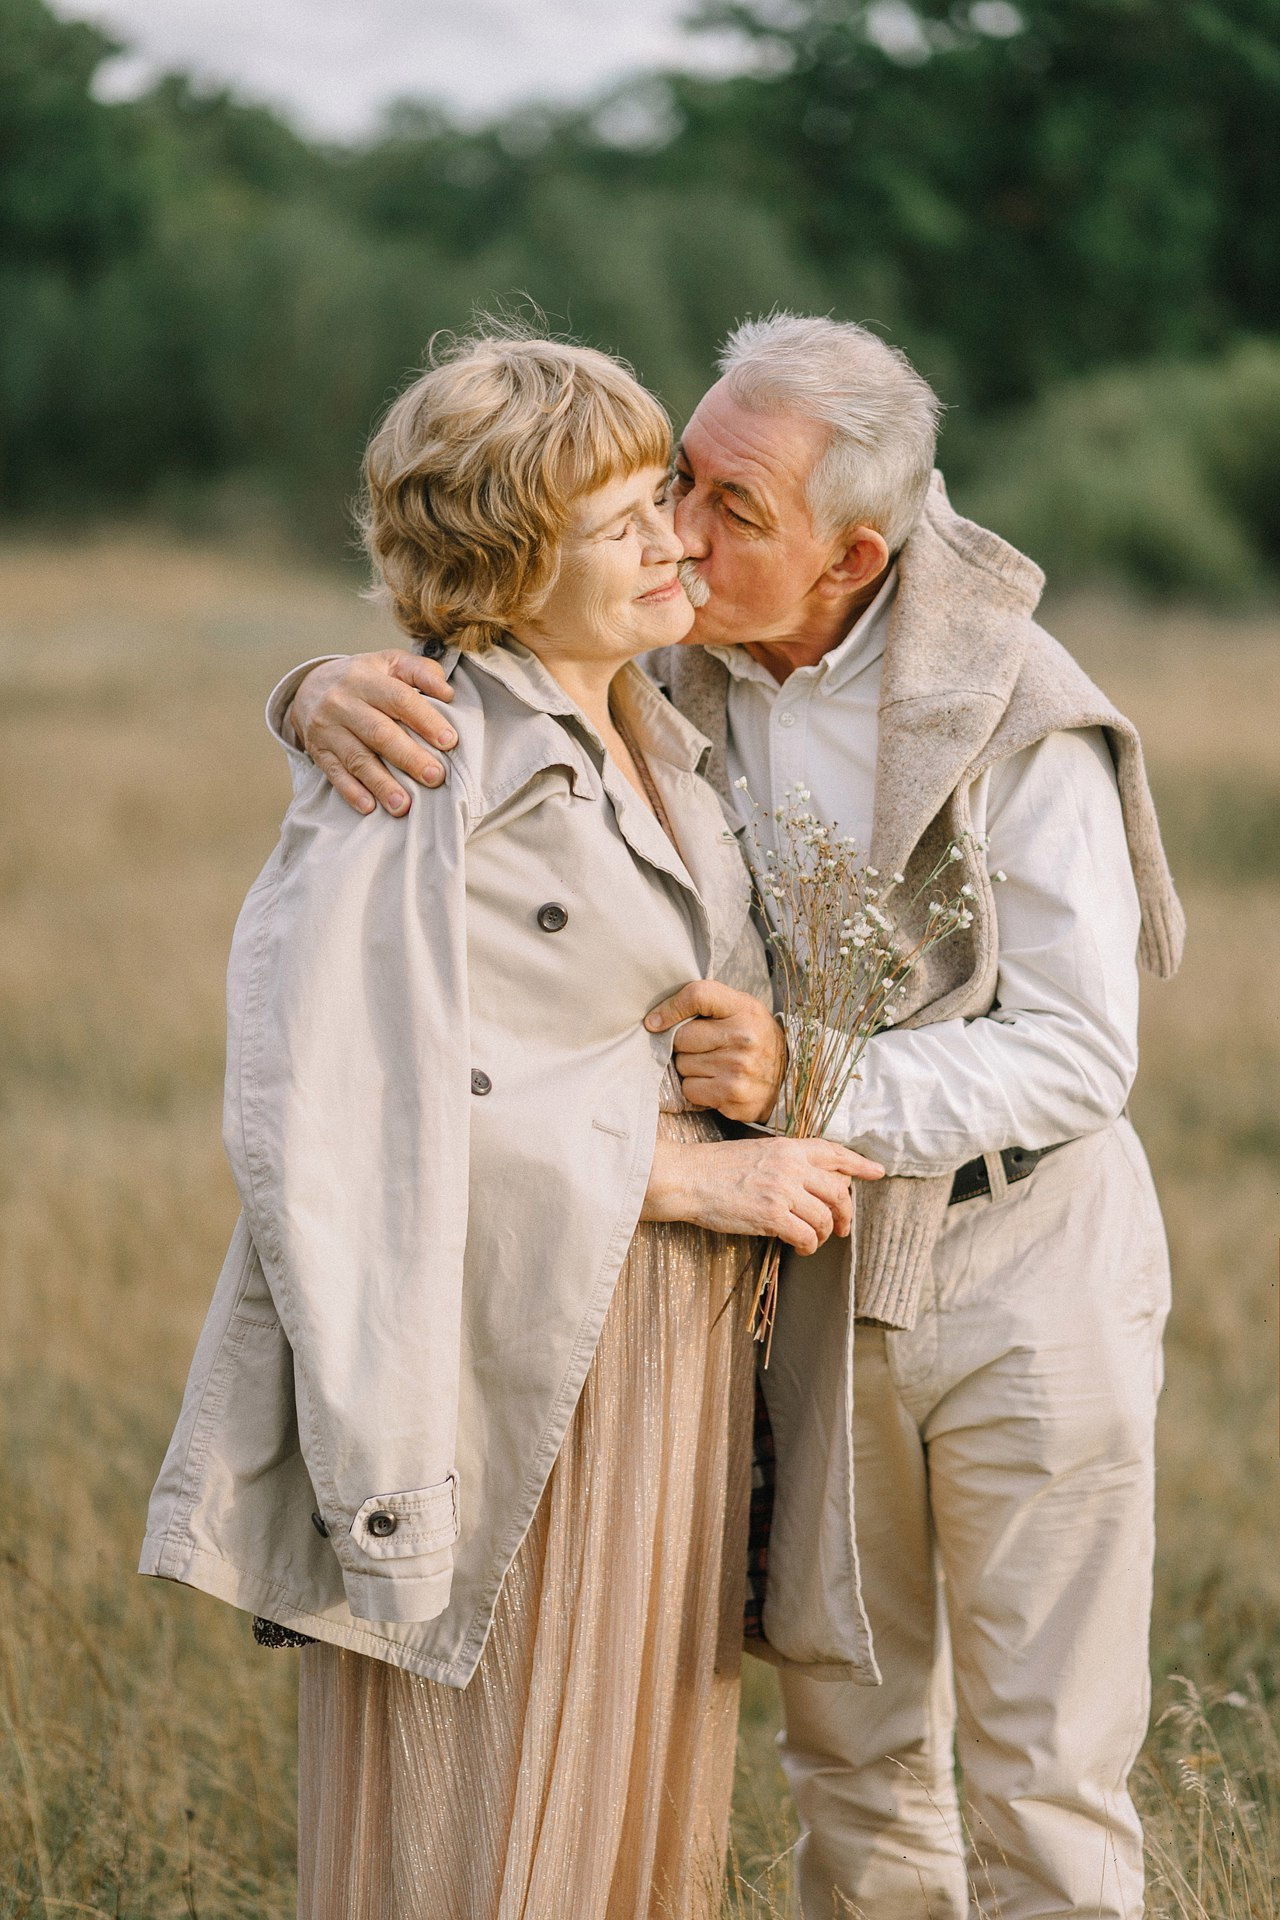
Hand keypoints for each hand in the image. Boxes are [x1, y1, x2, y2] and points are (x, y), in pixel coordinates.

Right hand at [290, 650, 457, 815]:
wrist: (310, 687)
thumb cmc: (365, 679)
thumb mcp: (390, 663)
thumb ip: (421, 671)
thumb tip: (446, 692)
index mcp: (365, 678)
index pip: (399, 699)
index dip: (425, 720)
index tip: (449, 742)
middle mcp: (342, 702)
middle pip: (378, 732)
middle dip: (408, 757)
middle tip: (434, 777)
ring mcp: (327, 729)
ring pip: (357, 758)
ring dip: (381, 784)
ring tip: (404, 805)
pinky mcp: (318, 751)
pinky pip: (334, 774)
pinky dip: (352, 792)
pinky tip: (370, 807)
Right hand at [643, 1136, 883, 1255]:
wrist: (688, 1178)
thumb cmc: (717, 1167)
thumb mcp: (758, 1152)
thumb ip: (787, 1162)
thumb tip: (813, 1182)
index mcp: (789, 1147)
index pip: (834, 1153)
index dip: (859, 1164)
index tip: (877, 1172)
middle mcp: (791, 1166)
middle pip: (838, 1191)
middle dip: (846, 1213)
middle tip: (842, 1228)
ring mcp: (783, 1191)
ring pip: (824, 1217)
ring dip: (823, 1234)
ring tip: (812, 1239)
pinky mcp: (772, 1215)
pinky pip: (806, 1236)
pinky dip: (808, 1246)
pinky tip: (800, 1247)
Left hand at [644, 980, 785, 1123]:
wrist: (788, 1077)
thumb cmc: (753, 1038)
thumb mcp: (740, 1009)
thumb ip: (705, 1003)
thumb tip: (653, 1021)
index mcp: (744, 1008)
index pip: (697, 995)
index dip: (670, 1007)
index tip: (655, 1021)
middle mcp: (743, 1037)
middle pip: (681, 1036)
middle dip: (684, 1044)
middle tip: (703, 1047)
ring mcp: (738, 1068)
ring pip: (682, 1064)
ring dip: (690, 1067)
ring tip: (713, 1065)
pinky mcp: (732, 1095)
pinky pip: (690, 1089)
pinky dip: (697, 1088)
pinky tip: (715, 1083)